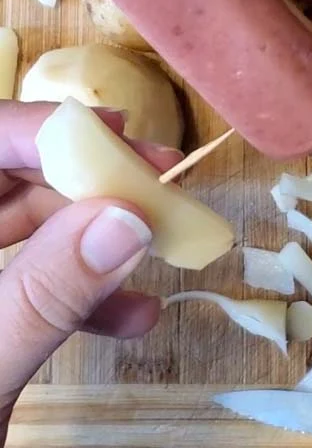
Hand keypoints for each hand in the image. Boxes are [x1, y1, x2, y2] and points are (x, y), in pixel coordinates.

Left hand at [0, 101, 179, 447]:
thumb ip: (45, 294)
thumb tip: (127, 217)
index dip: (34, 129)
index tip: (115, 133)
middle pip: (3, 179)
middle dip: (82, 178)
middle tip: (156, 180)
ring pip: (21, 227)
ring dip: (93, 236)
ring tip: (159, 245)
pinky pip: (29, 281)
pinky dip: (81, 292)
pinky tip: (133, 318)